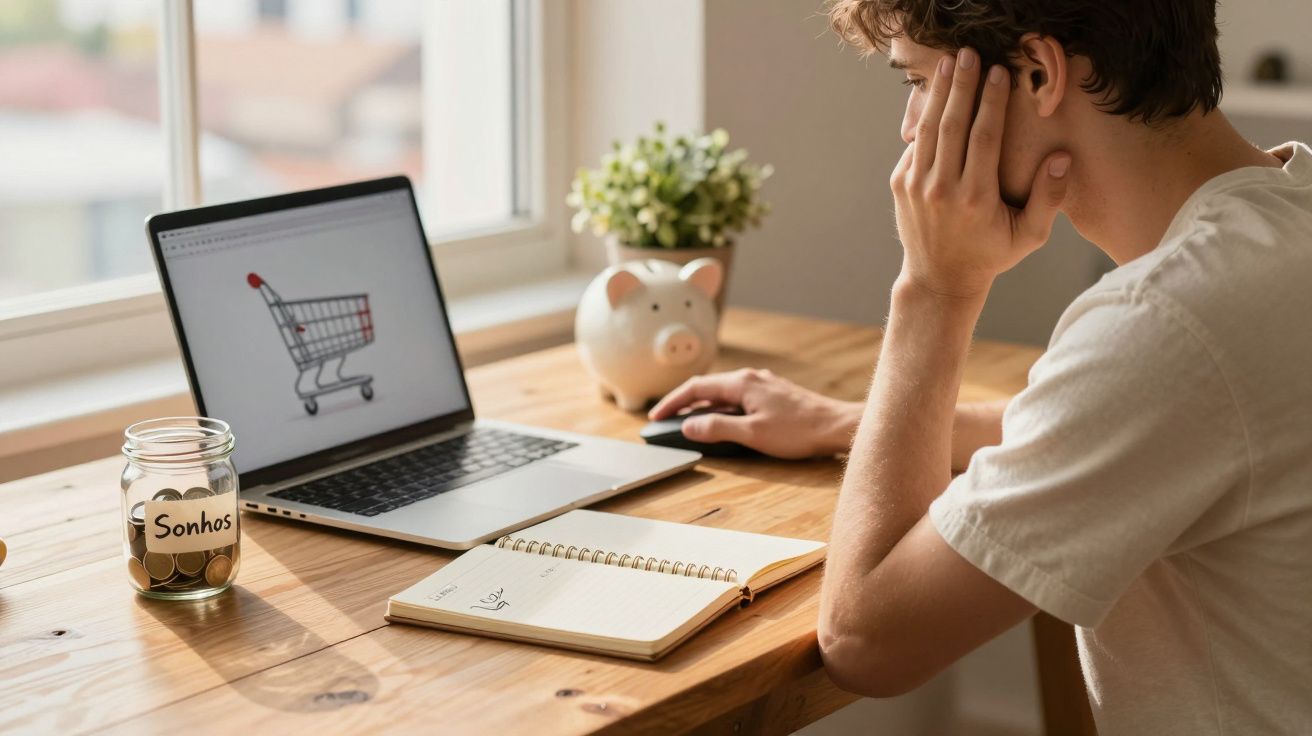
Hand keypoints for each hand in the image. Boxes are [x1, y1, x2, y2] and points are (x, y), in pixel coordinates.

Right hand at [648, 369, 859, 458]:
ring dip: (701, 406)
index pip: (695, 388)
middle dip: (682, 403)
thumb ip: (717, 428)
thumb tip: (689, 426)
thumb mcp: (752, 434)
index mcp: (741, 383)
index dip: (672, 403)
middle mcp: (750, 378)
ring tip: (685, 423)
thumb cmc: (798, 431)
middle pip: (706, 387)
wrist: (836, 426)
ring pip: (722, 392)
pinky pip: (736, 398)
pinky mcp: (772, 394)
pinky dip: (719, 408)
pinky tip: (720, 421)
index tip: (655, 417)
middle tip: (663, 421)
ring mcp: (762, 384)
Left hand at [893, 49, 1070, 299]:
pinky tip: (937, 95)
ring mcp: (916, 186)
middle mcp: (942, 189)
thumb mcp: (1029, 236)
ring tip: (948, 64)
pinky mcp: (900, 184)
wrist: (939, 278)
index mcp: (976, 198)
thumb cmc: (991, 254)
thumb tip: (1062, 158)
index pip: (984, 138)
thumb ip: (1049, 199)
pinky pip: (915, 144)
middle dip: (962, 85)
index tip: (999, 72)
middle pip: (952, 125)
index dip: (991, 102)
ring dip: (939, 93)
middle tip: (969, 54)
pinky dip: (925, 117)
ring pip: (928, 129)